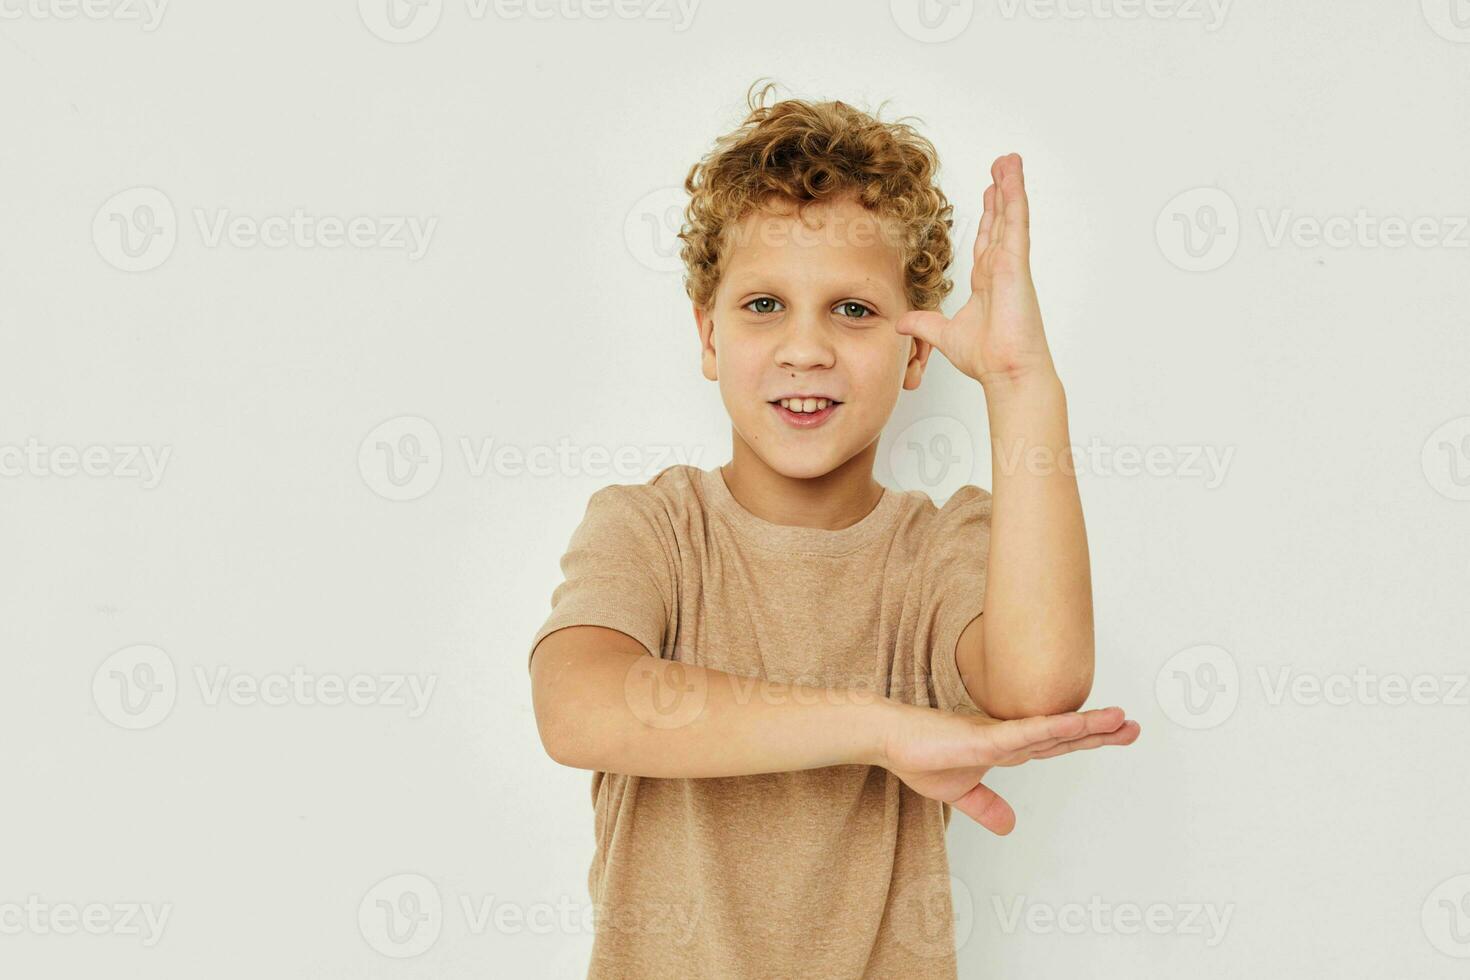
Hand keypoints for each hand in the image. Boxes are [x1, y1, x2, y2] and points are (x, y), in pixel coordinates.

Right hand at [878, 703, 1138, 834]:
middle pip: (1063, 734)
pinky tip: (1071, 724)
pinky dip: (1048, 729)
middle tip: (1133, 725)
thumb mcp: (960, 793)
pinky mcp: (980, 738)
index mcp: (1007, 747)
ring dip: (1084, 724)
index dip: (1088, 738)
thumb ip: (987, 806)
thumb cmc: (920, 757)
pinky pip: (1021, 734)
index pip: (1057, 744)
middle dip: (1100, 730)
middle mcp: (1009, 736)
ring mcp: (996, 735)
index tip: (1119, 732)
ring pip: (1049, 730)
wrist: (889, 739)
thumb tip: (1011, 827)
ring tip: (1117, 718)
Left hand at [896, 153, 1055, 389]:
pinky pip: (1016, 223)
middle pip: (1000, 222)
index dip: (988, 217)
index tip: (988, 195)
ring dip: (1010, 186)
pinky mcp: (1016, 264)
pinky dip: (1015, 198)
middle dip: (999, 193)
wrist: (1006, 371)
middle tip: (1001, 167)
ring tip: (1009, 160)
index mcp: (988, 282)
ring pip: (1010, 215)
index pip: (987, 241)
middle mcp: (1001, 269)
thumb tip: (902, 322)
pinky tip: (1013, 177)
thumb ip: (924, 324)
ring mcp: (1011, 264)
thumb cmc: (987, 358)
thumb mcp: (944, 335)